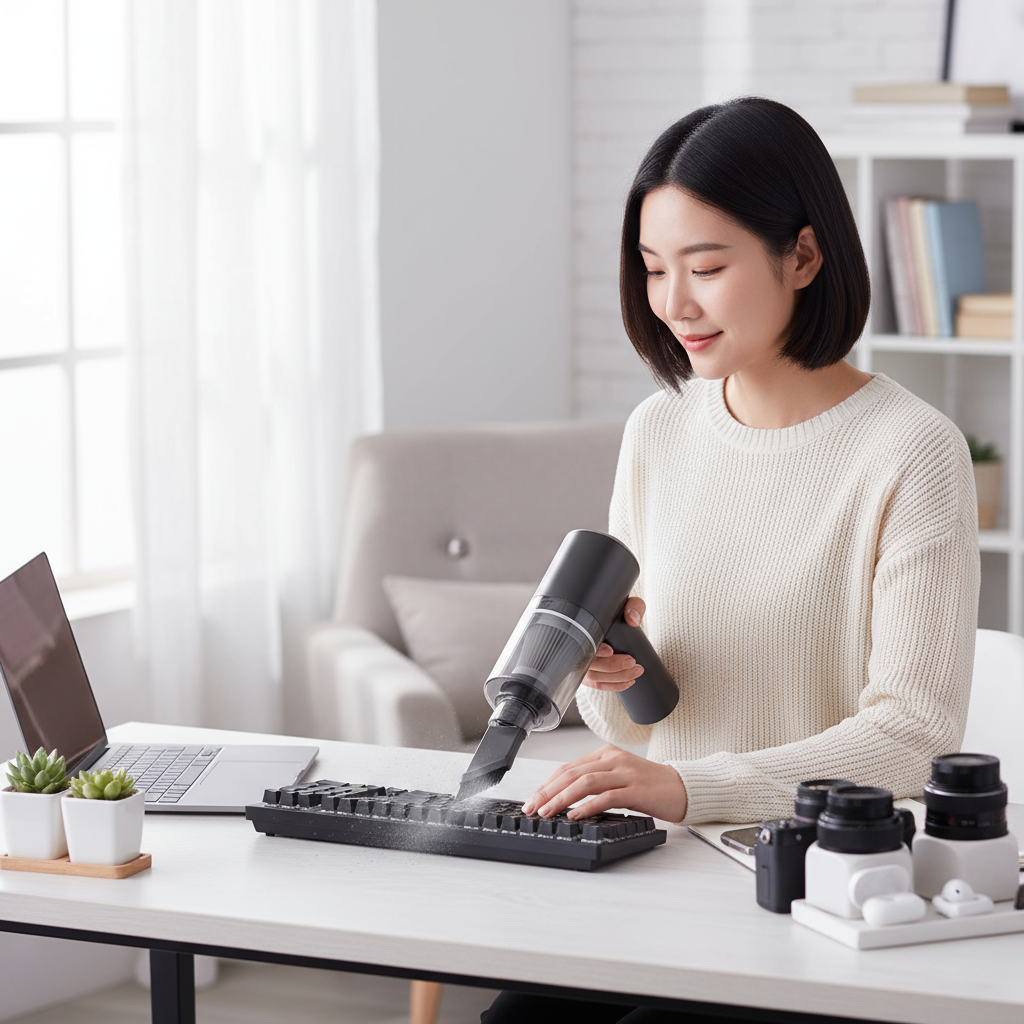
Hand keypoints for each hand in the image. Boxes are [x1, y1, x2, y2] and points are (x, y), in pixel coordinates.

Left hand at [520, 744, 687, 822]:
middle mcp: (613, 759)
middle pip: (571, 772)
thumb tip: (565, 798)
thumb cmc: (650, 787)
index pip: (568, 767)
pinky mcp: (636, 789)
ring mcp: (625, 773)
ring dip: (562, 798)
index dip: (547, 783)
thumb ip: (596, 782)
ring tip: (547, 812)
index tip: (533, 799)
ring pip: (584, 782)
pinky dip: (587, 806)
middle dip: (548, 791)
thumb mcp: (618, 778)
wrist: (683, 788)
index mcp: (606, 754)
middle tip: (532, 807)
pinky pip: (606, 796)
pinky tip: (575, 815)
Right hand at [582, 596, 646, 692]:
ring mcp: (581, 664)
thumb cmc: (616, 611)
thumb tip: (632, 620)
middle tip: (632, 661)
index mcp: (581, 631)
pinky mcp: (588, 675)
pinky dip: (614, 686)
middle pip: (590, 666)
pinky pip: (598, 685)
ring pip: (595, 678)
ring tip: (637, 671)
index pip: (582, 645)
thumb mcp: (626, 603)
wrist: (611, 617)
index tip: (610, 650)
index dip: (595, 651)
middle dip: (613, 666)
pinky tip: (629, 682)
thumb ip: (633, 606)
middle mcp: (577, 650)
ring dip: (617, 677)